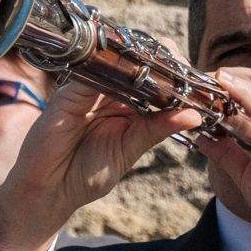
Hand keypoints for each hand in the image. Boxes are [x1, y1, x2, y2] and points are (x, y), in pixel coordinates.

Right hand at [0, 79, 197, 250]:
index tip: (202, 79)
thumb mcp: (129, 150)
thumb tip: (195, 115)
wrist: (47, 190)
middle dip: (166, 63)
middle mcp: (113, 93)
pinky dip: (113, 66)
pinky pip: (93, 71)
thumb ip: (158, 129)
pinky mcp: (70, 92)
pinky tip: (133, 66)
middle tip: (187, 66)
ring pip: (120, 63)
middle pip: (142, 67)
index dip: (178, 78)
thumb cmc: (87, 174)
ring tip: (169, 62)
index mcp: (131, 108)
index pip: (158, 84)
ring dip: (145, 60)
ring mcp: (91, 89)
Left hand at [194, 69, 250, 250]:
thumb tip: (203, 139)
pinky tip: (223, 83)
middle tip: (202, 77)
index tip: (206, 87)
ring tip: (206, 76)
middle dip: (231, 75)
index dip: (233, 86)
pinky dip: (240, 91)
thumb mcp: (246, 173)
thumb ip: (226, 154)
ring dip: (232, 79)